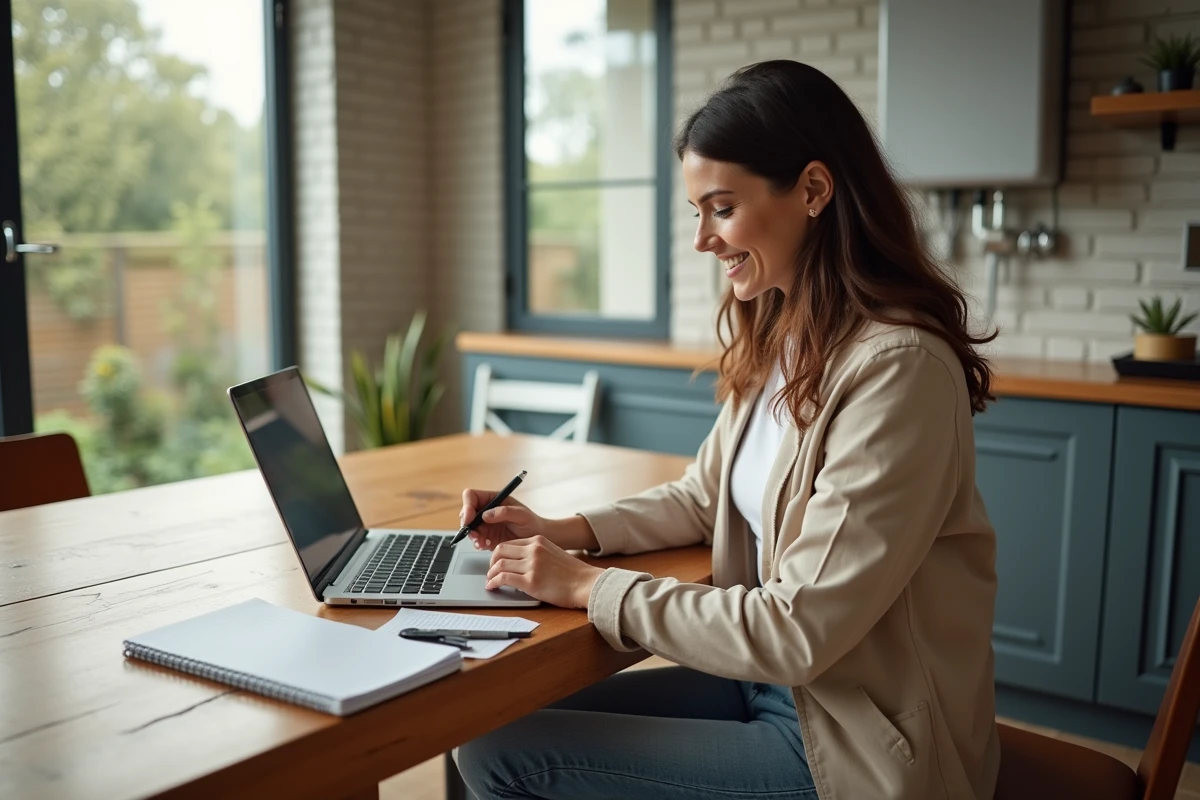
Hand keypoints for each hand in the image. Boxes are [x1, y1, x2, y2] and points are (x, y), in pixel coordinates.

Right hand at [459, 488, 547, 549]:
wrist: (536, 539)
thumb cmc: (532, 522)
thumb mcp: (521, 515)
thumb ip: (504, 512)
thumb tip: (485, 515)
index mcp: (493, 499)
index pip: (471, 496)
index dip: (467, 506)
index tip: (469, 518)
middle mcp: (487, 510)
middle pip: (466, 513)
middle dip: (467, 524)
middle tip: (474, 534)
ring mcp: (486, 524)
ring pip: (469, 528)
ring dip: (472, 536)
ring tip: (482, 543)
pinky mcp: (487, 537)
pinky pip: (476, 540)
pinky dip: (478, 543)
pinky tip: (486, 546)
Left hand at [486, 536, 603, 608]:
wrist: (586, 584)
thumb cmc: (573, 574)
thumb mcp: (553, 554)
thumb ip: (537, 554)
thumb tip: (520, 564)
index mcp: (538, 541)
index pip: (509, 543)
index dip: (499, 554)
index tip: (497, 562)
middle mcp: (533, 550)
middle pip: (500, 550)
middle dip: (492, 562)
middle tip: (491, 571)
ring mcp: (531, 565)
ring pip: (499, 565)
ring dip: (491, 574)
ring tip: (491, 581)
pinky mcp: (530, 581)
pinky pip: (503, 579)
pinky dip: (494, 583)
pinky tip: (492, 587)